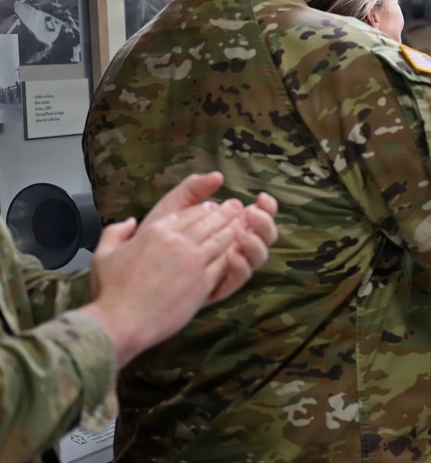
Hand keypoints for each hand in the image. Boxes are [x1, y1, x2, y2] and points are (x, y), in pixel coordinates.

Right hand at [82, 173, 277, 367]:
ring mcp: (192, 261)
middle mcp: (176, 241)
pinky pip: (225, 262)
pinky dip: (235, 253)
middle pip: (209, 220)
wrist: (121, 321)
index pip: (187, 212)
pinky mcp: (203, 282)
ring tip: (244, 224)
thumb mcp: (103, 254)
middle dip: (225, 213)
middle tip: (237, 209)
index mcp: (154, 231)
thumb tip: (129, 221)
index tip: (212, 206)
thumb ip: (115, 232)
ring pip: (221, 238)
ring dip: (234, 229)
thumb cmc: (110, 292)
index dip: (203, 208)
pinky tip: (240, 250)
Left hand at [140, 173, 277, 295]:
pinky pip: (240, 278)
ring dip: (256, 243)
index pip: (259, 214)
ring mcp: (228, 268)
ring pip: (258, 256)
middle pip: (265, 235)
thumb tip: (218, 176)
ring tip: (243, 233)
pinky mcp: (219, 286)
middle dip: (265, 222)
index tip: (262, 198)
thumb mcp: (170, 208)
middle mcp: (234, 246)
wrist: (131, 277)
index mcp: (228, 226)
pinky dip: (241, 265)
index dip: (267, 206)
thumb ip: (192, 189)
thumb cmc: (151, 240)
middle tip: (253, 213)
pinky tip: (231, 255)